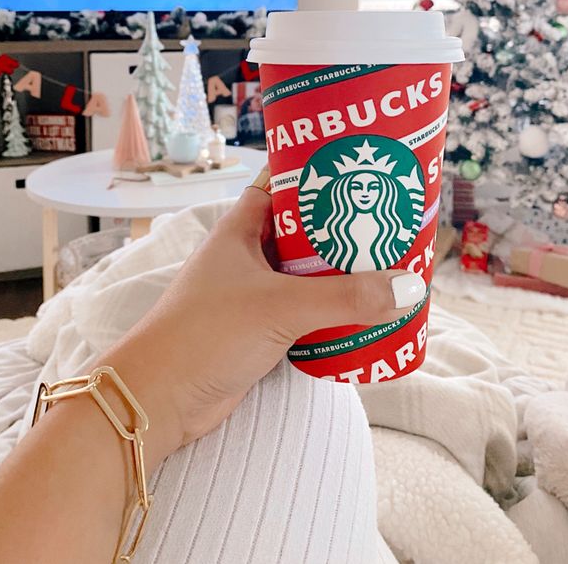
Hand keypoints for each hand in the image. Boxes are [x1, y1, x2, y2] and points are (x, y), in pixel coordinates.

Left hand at [103, 186, 425, 467]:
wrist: (158, 400)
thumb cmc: (204, 334)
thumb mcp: (280, 306)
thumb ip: (345, 298)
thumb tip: (408, 288)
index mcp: (240, 229)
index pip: (282, 184)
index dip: (317, 174)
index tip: (358, 168)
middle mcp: (246, 255)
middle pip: (303, 230)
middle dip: (342, 228)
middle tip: (389, 221)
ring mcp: (252, 294)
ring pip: (307, 273)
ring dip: (342, 273)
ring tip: (390, 264)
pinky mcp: (259, 330)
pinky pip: (305, 310)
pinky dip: (332, 310)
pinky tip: (365, 313)